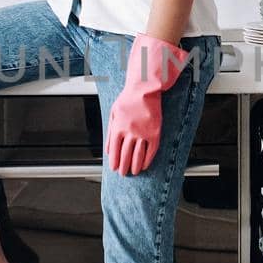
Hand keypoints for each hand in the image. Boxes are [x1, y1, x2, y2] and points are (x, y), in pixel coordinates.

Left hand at [104, 33, 189, 176]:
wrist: (144, 89)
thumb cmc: (128, 99)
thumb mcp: (113, 114)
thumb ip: (110, 133)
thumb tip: (108, 149)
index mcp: (118, 127)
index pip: (114, 150)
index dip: (114, 161)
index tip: (114, 168)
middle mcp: (129, 132)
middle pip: (125, 155)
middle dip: (123, 167)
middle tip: (123, 173)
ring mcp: (143, 133)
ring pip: (138, 155)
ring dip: (134, 166)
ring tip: (133, 172)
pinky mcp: (154, 132)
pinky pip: (151, 150)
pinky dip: (147, 160)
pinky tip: (144, 165)